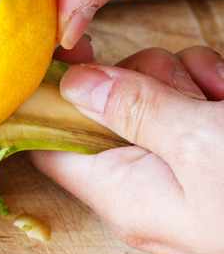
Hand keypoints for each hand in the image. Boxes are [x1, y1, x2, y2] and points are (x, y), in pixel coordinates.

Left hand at [30, 45, 223, 253]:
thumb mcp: (201, 144)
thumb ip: (133, 110)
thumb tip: (72, 85)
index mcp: (122, 194)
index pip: (50, 147)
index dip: (47, 101)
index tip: (66, 59)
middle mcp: (142, 184)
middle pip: (102, 107)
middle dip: (140, 79)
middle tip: (182, 89)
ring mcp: (177, 166)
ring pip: (149, 94)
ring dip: (184, 78)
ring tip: (218, 97)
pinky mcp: (208, 150)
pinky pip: (188, 99)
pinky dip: (209, 85)